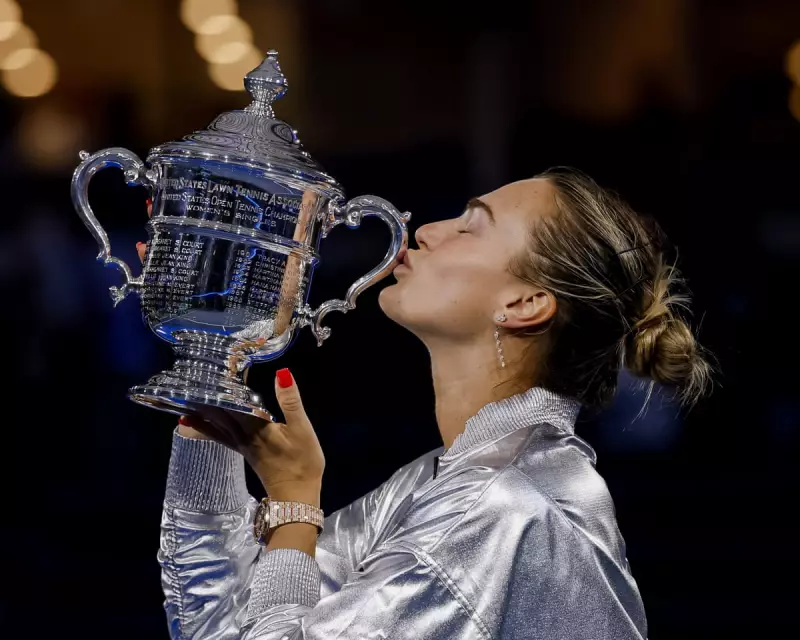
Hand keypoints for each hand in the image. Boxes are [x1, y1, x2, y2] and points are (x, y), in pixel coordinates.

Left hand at [179, 369, 325, 500]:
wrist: (296, 496)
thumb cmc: (302, 462)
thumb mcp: (302, 430)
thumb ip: (290, 402)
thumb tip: (281, 373)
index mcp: (256, 426)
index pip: (235, 400)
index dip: (225, 383)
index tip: (215, 366)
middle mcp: (243, 434)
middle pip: (220, 411)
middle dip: (208, 395)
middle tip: (193, 377)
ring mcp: (241, 445)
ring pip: (216, 424)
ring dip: (201, 410)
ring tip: (182, 398)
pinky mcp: (244, 452)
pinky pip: (218, 436)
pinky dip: (203, 428)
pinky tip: (191, 424)